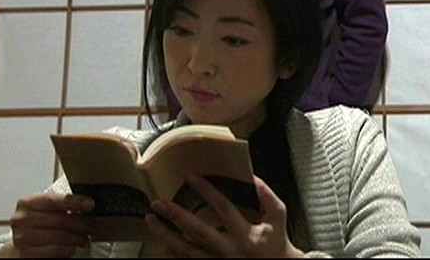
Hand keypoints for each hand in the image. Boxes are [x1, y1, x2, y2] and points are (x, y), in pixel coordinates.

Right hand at [9, 192, 95, 257]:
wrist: (23, 240)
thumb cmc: (38, 221)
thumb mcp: (46, 208)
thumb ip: (61, 204)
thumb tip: (88, 204)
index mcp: (27, 203)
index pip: (54, 200)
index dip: (74, 202)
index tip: (90, 204)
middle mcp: (22, 219)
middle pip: (60, 219)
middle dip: (82, 223)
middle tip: (94, 225)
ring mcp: (22, 238)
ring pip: (60, 236)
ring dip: (78, 238)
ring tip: (86, 238)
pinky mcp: (26, 254)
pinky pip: (55, 251)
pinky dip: (69, 249)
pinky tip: (74, 247)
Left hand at [145, 174, 303, 257]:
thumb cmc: (276, 243)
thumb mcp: (278, 216)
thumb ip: (266, 196)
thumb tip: (252, 178)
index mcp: (245, 235)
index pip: (222, 208)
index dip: (206, 191)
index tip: (190, 177)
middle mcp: (229, 250)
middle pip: (197, 232)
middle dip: (176, 216)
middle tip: (158, 203)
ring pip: (186, 250)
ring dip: (166, 234)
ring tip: (151, 220)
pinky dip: (172, 252)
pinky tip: (161, 242)